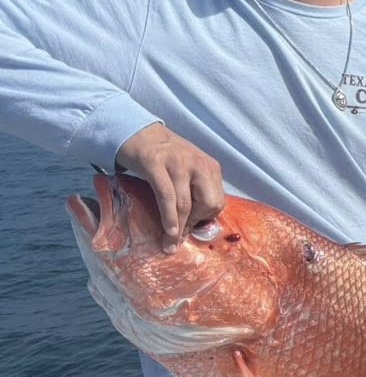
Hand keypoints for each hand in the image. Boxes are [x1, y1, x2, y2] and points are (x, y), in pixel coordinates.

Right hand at [115, 122, 224, 247]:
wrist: (137, 132)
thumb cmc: (164, 157)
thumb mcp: (189, 170)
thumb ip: (196, 189)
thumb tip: (197, 223)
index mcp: (210, 167)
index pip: (217, 201)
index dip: (204, 218)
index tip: (190, 227)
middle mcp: (198, 164)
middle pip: (209, 204)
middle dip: (194, 223)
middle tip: (179, 234)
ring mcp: (178, 163)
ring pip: (185, 204)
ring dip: (178, 228)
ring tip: (170, 244)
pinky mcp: (155, 164)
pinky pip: (166, 196)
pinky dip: (168, 217)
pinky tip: (167, 230)